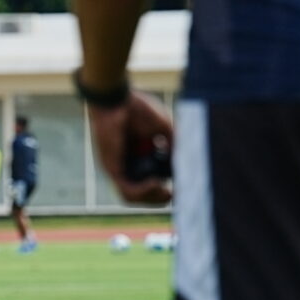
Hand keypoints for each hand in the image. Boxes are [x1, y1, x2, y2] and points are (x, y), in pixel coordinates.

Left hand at [90, 89, 173, 204]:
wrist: (116, 99)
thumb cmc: (138, 109)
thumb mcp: (164, 129)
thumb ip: (175, 145)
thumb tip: (186, 165)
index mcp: (139, 156)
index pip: (151, 181)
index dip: (165, 188)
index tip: (181, 187)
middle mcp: (127, 164)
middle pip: (142, 193)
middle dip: (160, 198)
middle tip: (173, 193)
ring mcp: (118, 167)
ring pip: (133, 197)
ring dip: (153, 199)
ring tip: (167, 192)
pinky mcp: (112, 167)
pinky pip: (126, 190)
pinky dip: (143, 192)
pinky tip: (157, 183)